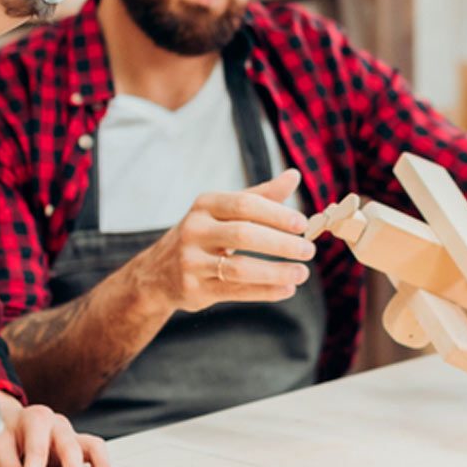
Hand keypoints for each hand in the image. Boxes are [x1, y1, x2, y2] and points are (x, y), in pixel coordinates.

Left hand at [0, 393, 111, 466]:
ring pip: (91, 444)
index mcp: (36, 419)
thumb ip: (7, 464)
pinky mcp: (76, 445)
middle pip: (69, 445)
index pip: (38, 447)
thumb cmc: (5, 431)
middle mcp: (56, 424)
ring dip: (98, 463)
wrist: (11, 420)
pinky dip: (99, 465)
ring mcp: (69, 434)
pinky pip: (94, 451)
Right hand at [133, 169, 313, 314]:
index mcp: (205, 205)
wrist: (158, 272)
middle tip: (308, 250)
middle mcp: (194, 230)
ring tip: (302, 273)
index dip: (276, 214)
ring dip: (276, 272)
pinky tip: (287, 289)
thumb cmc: (203, 234)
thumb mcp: (224, 210)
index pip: (244, 204)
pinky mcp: (194, 289)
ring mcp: (191, 261)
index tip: (302, 224)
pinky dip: (265, 291)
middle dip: (280, 243)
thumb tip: (294, 175)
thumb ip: (261, 195)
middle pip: (243, 235)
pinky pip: (235, 291)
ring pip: (239, 268)